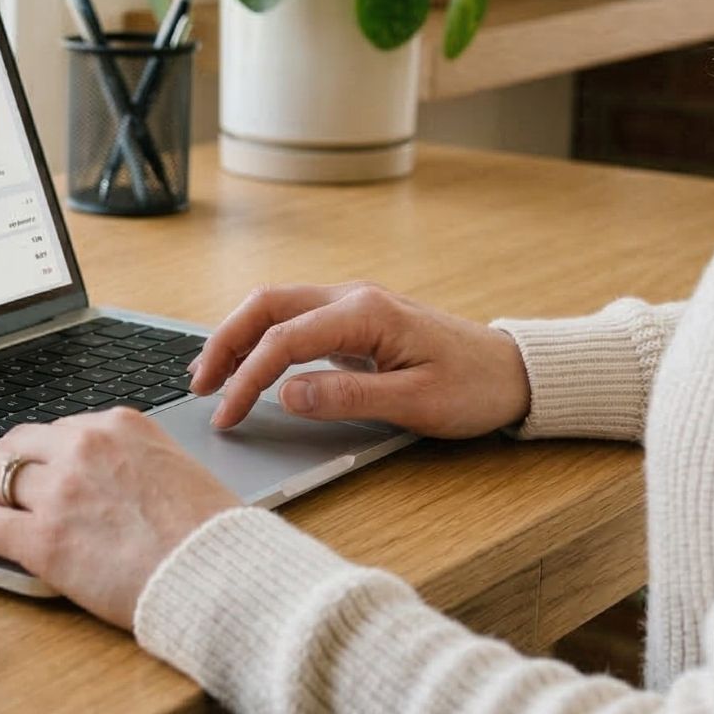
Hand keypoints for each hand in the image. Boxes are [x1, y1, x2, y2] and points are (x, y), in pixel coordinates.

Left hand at [0, 409, 239, 627]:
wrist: (219, 572)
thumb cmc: (213, 534)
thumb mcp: (177, 471)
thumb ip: (136, 465)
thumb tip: (114, 482)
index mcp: (120, 425)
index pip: (59, 430)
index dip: (34, 452)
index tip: (24, 464)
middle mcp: (84, 447)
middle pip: (17, 447)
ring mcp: (60, 492)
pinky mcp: (43, 539)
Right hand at [192, 282, 529, 436]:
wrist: (514, 371)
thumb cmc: (474, 387)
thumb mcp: (416, 402)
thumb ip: (348, 397)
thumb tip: (287, 393)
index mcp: (365, 313)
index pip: (284, 340)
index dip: (247, 379)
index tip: (227, 416)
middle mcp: (352, 297)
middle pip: (266, 306)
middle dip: (224, 342)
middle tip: (198, 386)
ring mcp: (353, 305)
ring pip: (275, 307)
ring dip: (238, 336)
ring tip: (210, 374)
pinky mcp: (355, 320)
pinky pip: (294, 319)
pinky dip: (261, 338)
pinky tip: (248, 363)